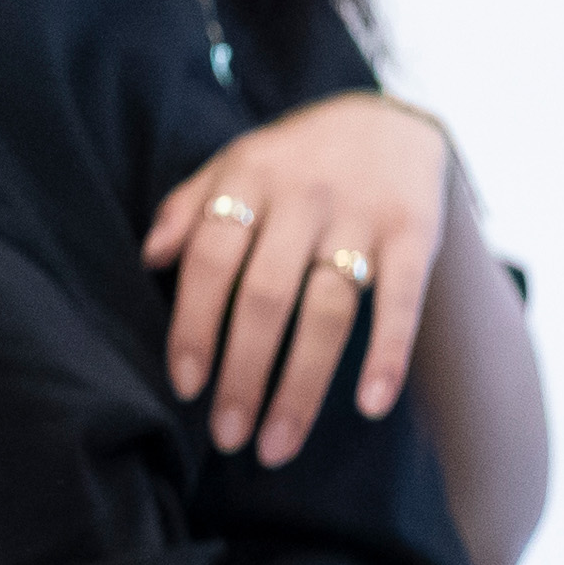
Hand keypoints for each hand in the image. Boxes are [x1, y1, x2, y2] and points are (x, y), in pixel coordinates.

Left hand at [143, 91, 452, 464]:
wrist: (388, 119)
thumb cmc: (291, 160)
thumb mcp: (233, 165)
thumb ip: (188, 208)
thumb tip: (148, 258)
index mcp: (248, 180)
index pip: (211, 262)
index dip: (195, 327)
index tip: (186, 386)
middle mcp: (302, 199)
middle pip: (266, 298)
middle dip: (243, 374)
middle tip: (227, 436)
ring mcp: (361, 218)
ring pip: (328, 312)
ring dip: (301, 386)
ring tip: (277, 445)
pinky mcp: (415, 234)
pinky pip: (401, 302)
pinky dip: (388, 354)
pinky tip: (370, 404)